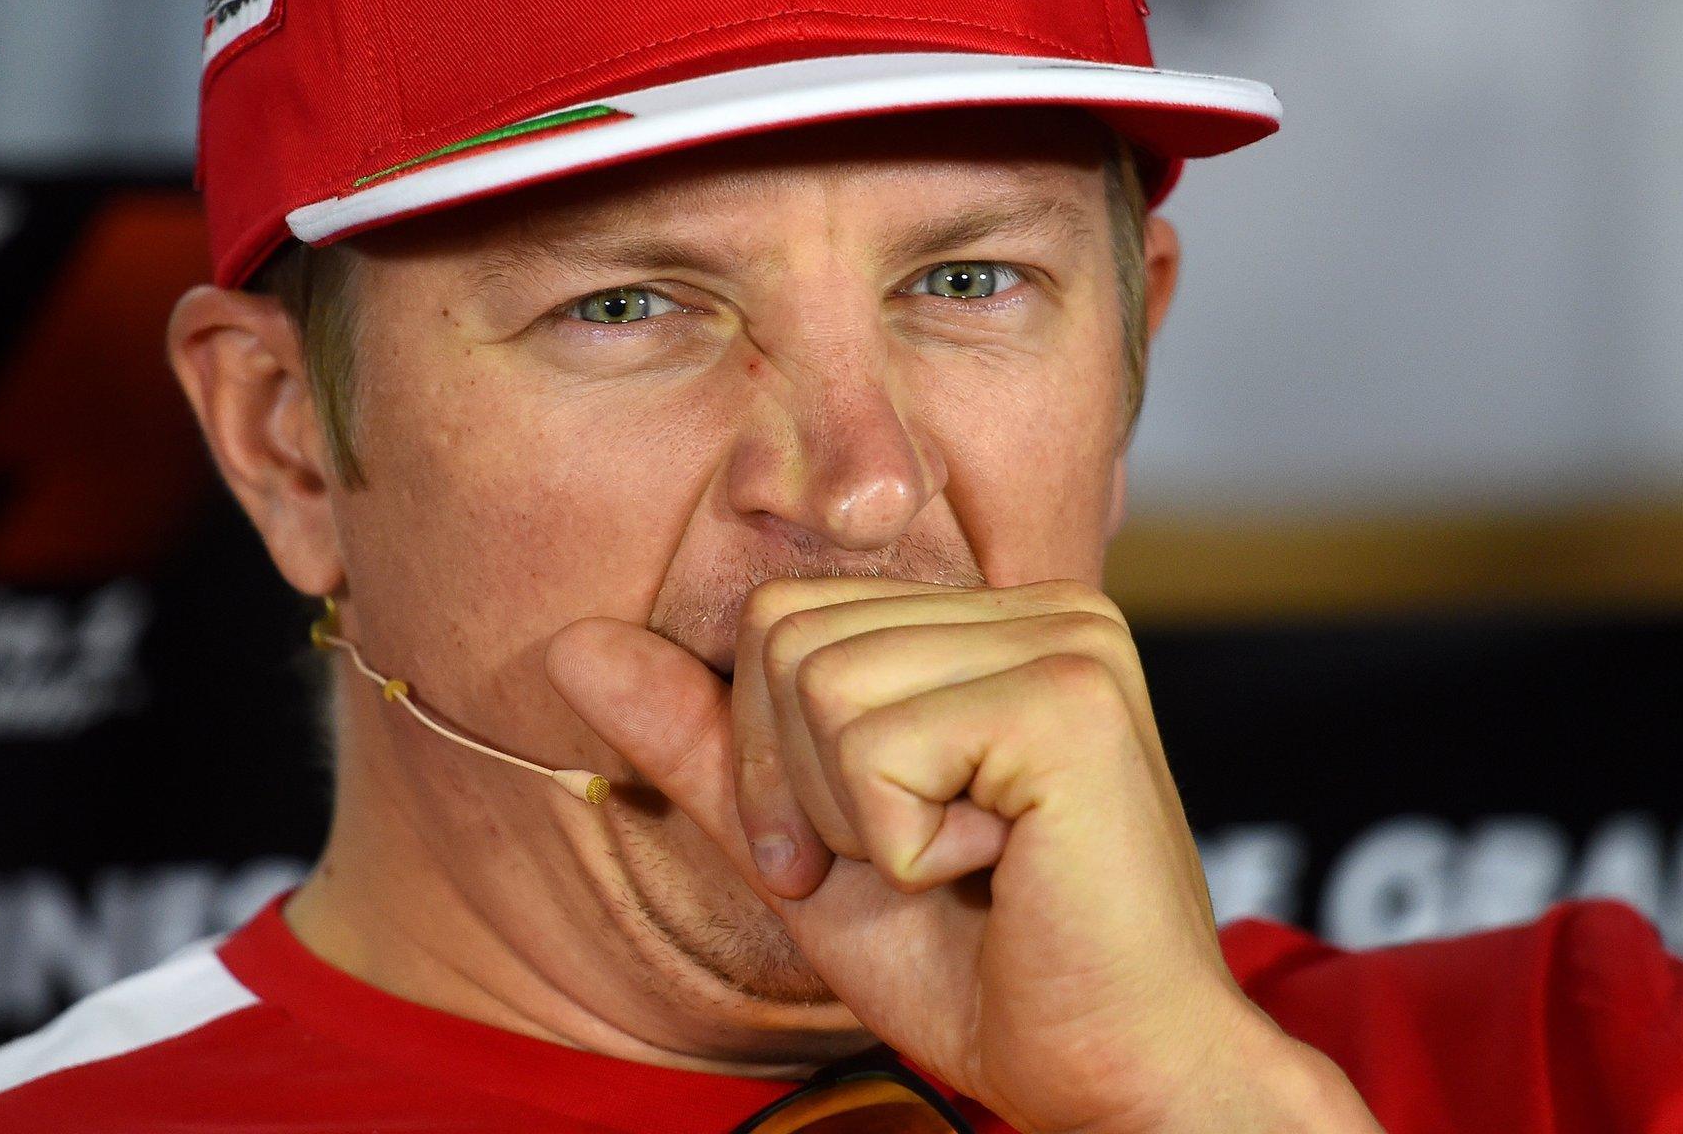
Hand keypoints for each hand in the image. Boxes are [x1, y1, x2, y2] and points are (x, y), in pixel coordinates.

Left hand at [547, 578, 1376, 1132]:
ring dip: (857, 819)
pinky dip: (901, 842)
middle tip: (912, 866)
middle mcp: (1042, 606)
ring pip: (820, 686)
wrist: (1107, 1075)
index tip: (847, 852)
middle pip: (788, 640)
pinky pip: (873, 744)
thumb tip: (574, 644)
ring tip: (965, 863)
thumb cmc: (977, 969)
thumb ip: (703, 742)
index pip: (781, 618)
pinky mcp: (1071, 700)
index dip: (769, 756)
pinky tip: (1001, 867)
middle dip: (804, 788)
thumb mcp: (804, 844)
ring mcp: (1067, 640)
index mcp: (991, 622)